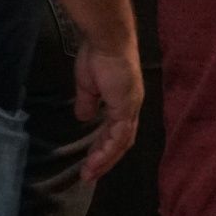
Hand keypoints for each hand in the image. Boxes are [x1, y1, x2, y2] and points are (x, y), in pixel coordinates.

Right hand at [74, 39, 143, 181]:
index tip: (89, 161)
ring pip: (121, 143)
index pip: (117, 131)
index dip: (104, 147)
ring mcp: (131, 107)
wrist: (106, 40)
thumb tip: (83, 117)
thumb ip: (88, 102)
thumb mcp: (88, 85)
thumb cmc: (97, 56)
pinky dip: (108, 151)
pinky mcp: (126, 107)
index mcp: (124, 100)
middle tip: (89, 174)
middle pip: (122, 141)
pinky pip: (119, 136)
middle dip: (105, 159)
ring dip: (105, 160)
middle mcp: (132, 106)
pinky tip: (95, 161)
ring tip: (88, 174)